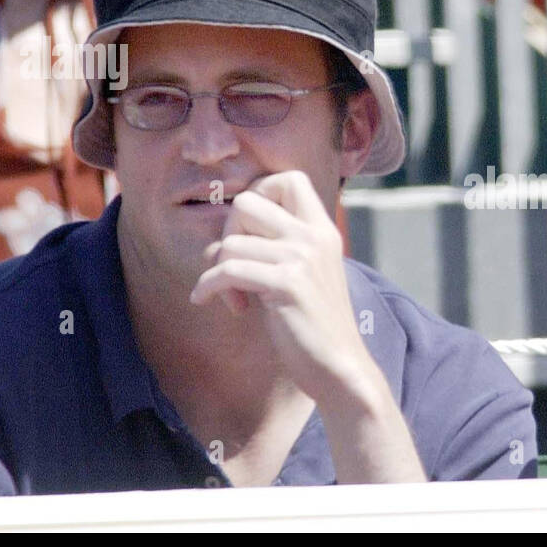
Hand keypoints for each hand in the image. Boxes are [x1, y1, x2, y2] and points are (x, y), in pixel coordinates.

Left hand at [188, 171, 371, 402]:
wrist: (340, 368)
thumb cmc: (315, 326)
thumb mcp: (305, 274)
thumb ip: (278, 246)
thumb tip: (224, 237)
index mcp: (324, 230)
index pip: (289, 179)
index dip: (258, 194)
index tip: (249, 232)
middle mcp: (315, 237)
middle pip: (250, 200)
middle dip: (228, 229)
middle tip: (231, 262)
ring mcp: (303, 258)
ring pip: (231, 242)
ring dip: (215, 270)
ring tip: (229, 297)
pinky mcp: (287, 284)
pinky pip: (228, 270)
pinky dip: (208, 286)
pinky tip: (207, 300)